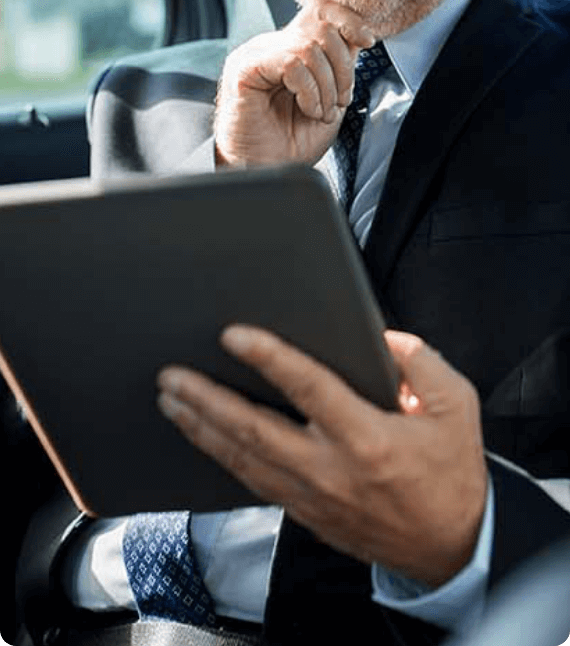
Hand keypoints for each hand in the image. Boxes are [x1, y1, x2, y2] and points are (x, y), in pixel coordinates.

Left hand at [157, 326, 487, 587]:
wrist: (453, 548)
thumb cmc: (452, 474)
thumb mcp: (457, 406)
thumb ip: (419, 362)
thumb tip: (381, 337)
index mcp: (368, 438)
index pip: (308, 388)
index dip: (268, 357)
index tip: (234, 335)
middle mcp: (331, 469)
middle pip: (254, 430)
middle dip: (207, 399)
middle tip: (172, 374)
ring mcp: (313, 496)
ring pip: (243, 459)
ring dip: (202, 428)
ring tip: (172, 400)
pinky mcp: (306, 513)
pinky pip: (253, 483)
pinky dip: (223, 458)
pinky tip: (204, 439)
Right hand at [214, 0, 375, 166]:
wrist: (265, 171)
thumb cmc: (291, 143)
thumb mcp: (330, 100)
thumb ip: (341, 66)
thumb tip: (357, 38)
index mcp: (290, 48)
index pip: (322, 11)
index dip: (349, 20)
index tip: (367, 42)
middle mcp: (271, 45)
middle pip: (322, 26)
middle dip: (343, 66)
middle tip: (338, 101)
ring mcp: (255, 54)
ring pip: (309, 46)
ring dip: (326, 86)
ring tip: (319, 112)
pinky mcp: (244, 69)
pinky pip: (291, 63)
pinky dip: (309, 90)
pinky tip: (306, 109)